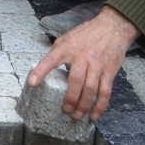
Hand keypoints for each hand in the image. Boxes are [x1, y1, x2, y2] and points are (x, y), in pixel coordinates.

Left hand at [29, 7, 139, 121]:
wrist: (112, 28)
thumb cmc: (87, 33)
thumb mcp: (67, 38)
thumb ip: (58, 52)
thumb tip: (47, 67)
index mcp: (67, 48)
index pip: (51, 59)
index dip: (41, 71)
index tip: (32, 83)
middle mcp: (82, 57)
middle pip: (75, 81)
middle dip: (70, 98)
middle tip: (65, 110)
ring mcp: (97, 65)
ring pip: (91, 89)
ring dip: (84, 105)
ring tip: (77, 116)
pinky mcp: (110, 71)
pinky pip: (105, 91)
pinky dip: (100, 105)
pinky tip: (94, 115)